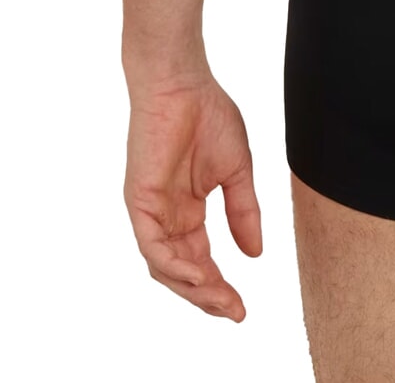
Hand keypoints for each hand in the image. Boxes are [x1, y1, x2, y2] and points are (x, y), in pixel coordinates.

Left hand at [123, 70, 262, 321]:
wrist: (184, 83)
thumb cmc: (209, 115)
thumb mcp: (237, 171)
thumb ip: (244, 211)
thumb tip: (255, 254)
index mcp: (188, 210)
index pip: (202, 260)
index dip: (221, 286)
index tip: (242, 307)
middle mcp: (167, 217)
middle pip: (183, 271)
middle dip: (209, 296)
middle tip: (234, 311)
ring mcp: (151, 211)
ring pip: (165, 267)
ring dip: (193, 288)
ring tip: (220, 300)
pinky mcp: (139, 201)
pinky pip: (152, 245)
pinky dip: (172, 265)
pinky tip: (197, 275)